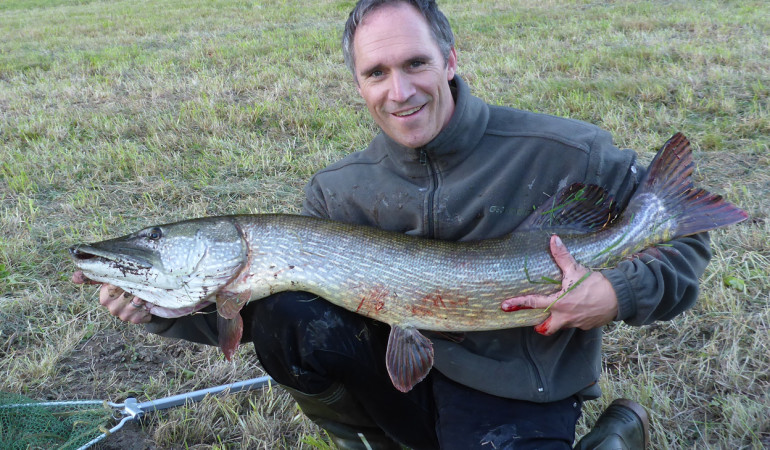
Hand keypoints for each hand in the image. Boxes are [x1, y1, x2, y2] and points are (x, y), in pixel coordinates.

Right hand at [72, 271, 151, 323]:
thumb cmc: (125, 283)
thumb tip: (73, 278)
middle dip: (134, 289)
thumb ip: (95, 276)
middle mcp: (112, 308)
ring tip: (143, 293)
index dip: (123, 283)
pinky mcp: (136, 320)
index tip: (129, 279)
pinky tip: (147, 303)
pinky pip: (143, 314)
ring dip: (142, 298)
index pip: (112, 289)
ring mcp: (123, 316)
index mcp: (105, 297)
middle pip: (125, 297)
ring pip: (134, 306)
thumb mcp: (112, 277)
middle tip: (139, 285)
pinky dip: (148, 307)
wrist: (143, 296)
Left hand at [500, 235, 617, 335]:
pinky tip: (579, 308)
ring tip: (560, 310)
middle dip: (540, 326)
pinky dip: (574, 317)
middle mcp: (564, 317)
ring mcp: (576, 323)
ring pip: (561, 325)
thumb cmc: (595, 284)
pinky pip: (576, 324)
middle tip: (537, 320)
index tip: (505, 306)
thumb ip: (562, 256)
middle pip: (546, 328)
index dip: (517, 304)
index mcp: (558, 303)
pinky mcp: (587, 325)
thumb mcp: (576, 269)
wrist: (619, 297)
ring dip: (558, 320)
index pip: (533, 304)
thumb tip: (553, 239)